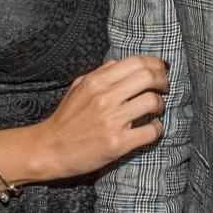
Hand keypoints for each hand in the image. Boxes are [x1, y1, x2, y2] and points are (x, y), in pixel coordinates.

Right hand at [35, 55, 168, 176]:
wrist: (48, 149)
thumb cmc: (65, 119)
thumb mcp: (78, 88)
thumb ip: (100, 73)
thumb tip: (121, 63)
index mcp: (96, 81)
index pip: (136, 62)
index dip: (155, 64)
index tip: (161, 70)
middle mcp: (104, 97)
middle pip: (148, 77)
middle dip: (163, 81)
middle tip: (164, 88)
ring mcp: (111, 120)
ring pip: (152, 102)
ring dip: (160, 105)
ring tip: (156, 109)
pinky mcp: (117, 143)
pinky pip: (150, 131)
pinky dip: (157, 128)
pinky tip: (152, 128)